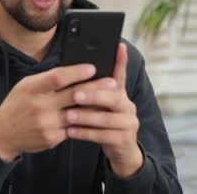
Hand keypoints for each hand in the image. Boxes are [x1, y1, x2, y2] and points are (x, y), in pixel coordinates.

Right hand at [0, 63, 119, 161]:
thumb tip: (71, 70)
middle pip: (73, 95)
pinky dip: (86, 121)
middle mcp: (40, 106)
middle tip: (113, 83)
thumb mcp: (25, 86)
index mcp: (32, 89)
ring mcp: (47, 124)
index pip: (57, 78)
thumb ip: (46, 79)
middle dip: (96, 88)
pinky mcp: (52, 138)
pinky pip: (73, 127)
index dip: (76, 72)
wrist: (2, 134)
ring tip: (111, 99)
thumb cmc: (17, 105)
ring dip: (96, 106)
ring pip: (77, 113)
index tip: (92, 68)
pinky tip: (97, 116)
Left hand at [65, 44, 143, 177]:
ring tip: (68, 116)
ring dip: (85, 117)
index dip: (121, 60)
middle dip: (93, 95)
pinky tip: (70, 132)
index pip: (121, 74)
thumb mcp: (101, 105)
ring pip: (106, 119)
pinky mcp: (123, 139)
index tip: (118, 46)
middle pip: (113, 97)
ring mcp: (128, 123)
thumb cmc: (105, 123)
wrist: (122, 150)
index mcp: (121, 94)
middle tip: (75, 95)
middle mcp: (128, 106)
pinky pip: (102, 136)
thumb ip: (93, 91)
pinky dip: (85, 133)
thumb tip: (76, 73)